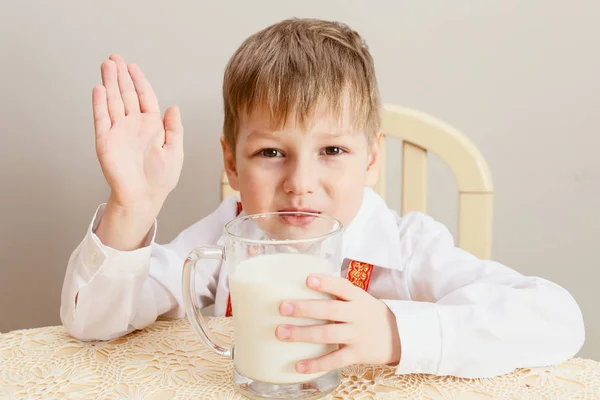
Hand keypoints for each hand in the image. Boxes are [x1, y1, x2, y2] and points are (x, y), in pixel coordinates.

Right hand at [93, 54, 183, 212]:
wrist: (144, 197)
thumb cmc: (161, 178)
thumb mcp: (175, 151)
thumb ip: (174, 129)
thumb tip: (174, 107)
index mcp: (152, 126)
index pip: (145, 97)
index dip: (139, 81)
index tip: (133, 66)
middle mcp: (134, 125)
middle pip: (127, 94)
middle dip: (121, 76)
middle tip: (115, 57)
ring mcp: (119, 131)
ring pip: (113, 102)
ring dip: (110, 83)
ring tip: (106, 65)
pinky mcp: (106, 141)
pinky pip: (102, 118)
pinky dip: (100, 104)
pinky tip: (100, 89)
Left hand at [275, 274, 401, 374]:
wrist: (397, 336)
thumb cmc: (367, 314)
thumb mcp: (359, 299)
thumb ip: (337, 293)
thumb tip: (300, 282)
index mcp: (357, 298)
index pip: (342, 287)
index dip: (326, 283)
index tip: (308, 279)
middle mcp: (357, 315)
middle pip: (330, 310)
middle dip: (305, 308)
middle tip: (283, 307)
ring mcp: (357, 335)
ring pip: (328, 334)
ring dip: (303, 334)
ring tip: (281, 333)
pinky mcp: (357, 354)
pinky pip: (334, 360)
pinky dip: (316, 364)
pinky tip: (298, 366)